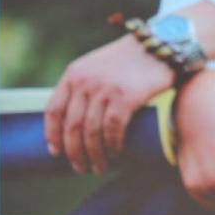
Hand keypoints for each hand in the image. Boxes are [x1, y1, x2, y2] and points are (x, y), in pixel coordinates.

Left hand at [45, 34, 174, 174]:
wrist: (161, 46)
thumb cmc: (134, 61)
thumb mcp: (100, 67)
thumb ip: (87, 86)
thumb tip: (80, 120)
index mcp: (74, 74)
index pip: (53, 110)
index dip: (53, 135)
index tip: (56, 152)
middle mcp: (85, 81)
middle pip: (72, 126)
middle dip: (74, 152)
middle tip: (80, 168)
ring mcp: (105, 89)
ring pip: (91, 132)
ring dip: (94, 154)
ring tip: (99, 167)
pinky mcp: (126, 97)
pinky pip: (113, 129)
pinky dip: (113, 145)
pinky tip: (116, 153)